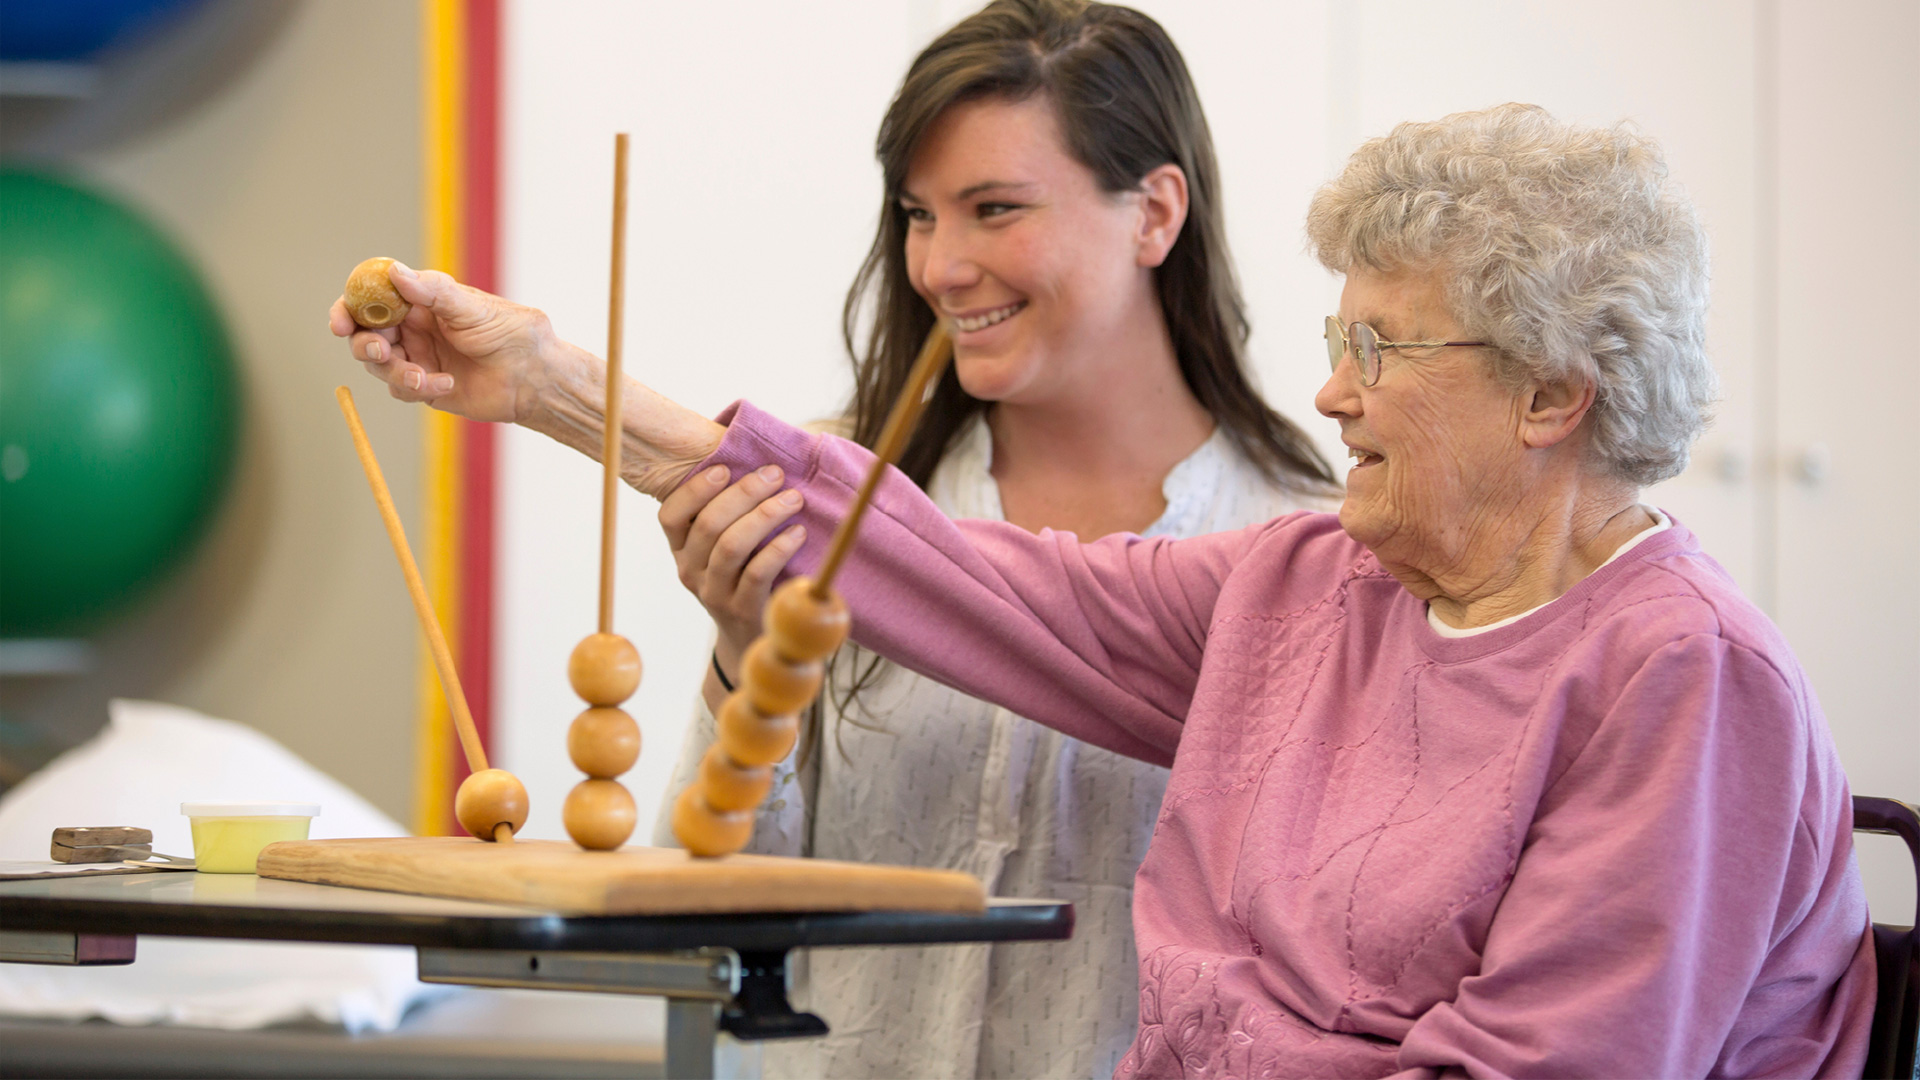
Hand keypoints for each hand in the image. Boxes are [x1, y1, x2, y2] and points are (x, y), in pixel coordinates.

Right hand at [328, 261, 554, 422]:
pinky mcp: (425, 386)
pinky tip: (446, 384)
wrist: (534, 375)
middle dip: (363, 344)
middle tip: (377, 351)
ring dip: (393, 371)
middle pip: (364, 334)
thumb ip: (432, 292)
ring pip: (379, 366)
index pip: (370, 298)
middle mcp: (412, 328)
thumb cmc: (510, 332)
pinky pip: (401, 390)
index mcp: (419, 301)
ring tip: (421, 377)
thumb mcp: (471, 307)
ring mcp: (416, 357)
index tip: (340, 321)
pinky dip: (416, 388)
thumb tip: (394, 271)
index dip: (349, 308)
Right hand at [659, 464, 808, 672]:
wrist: (752, 638)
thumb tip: (757, 462)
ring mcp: (713, 593)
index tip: (725, 466)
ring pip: (731, 545)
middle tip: (775, 474)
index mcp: (680, 550)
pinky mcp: (741, 610)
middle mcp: (689, 571)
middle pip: (707, 524)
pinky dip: (779, 547)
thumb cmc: (745, 574)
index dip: (695, 489)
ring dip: (765, 515)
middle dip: (744, 492)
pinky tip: (798, 532)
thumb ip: (730, 512)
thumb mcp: (726, 546)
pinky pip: (758, 572)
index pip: (670, 515)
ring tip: (793, 499)